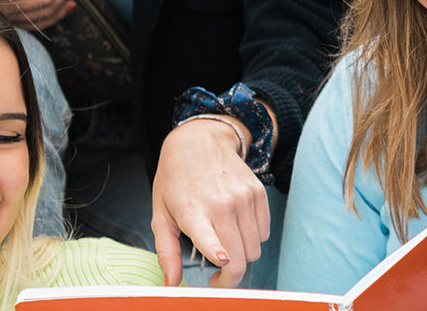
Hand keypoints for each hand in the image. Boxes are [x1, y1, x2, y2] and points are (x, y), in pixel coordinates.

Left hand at [151, 118, 268, 287]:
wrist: (200, 141)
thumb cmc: (176, 181)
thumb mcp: (161, 214)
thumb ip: (167, 253)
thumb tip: (170, 285)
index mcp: (193, 212)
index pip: (213, 244)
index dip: (221, 263)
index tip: (219, 274)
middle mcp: (221, 205)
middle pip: (239, 260)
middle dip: (230, 277)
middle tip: (218, 277)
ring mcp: (243, 198)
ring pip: (254, 250)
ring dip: (241, 256)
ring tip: (226, 247)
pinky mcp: (258, 194)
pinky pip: (264, 233)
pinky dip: (252, 238)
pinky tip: (236, 227)